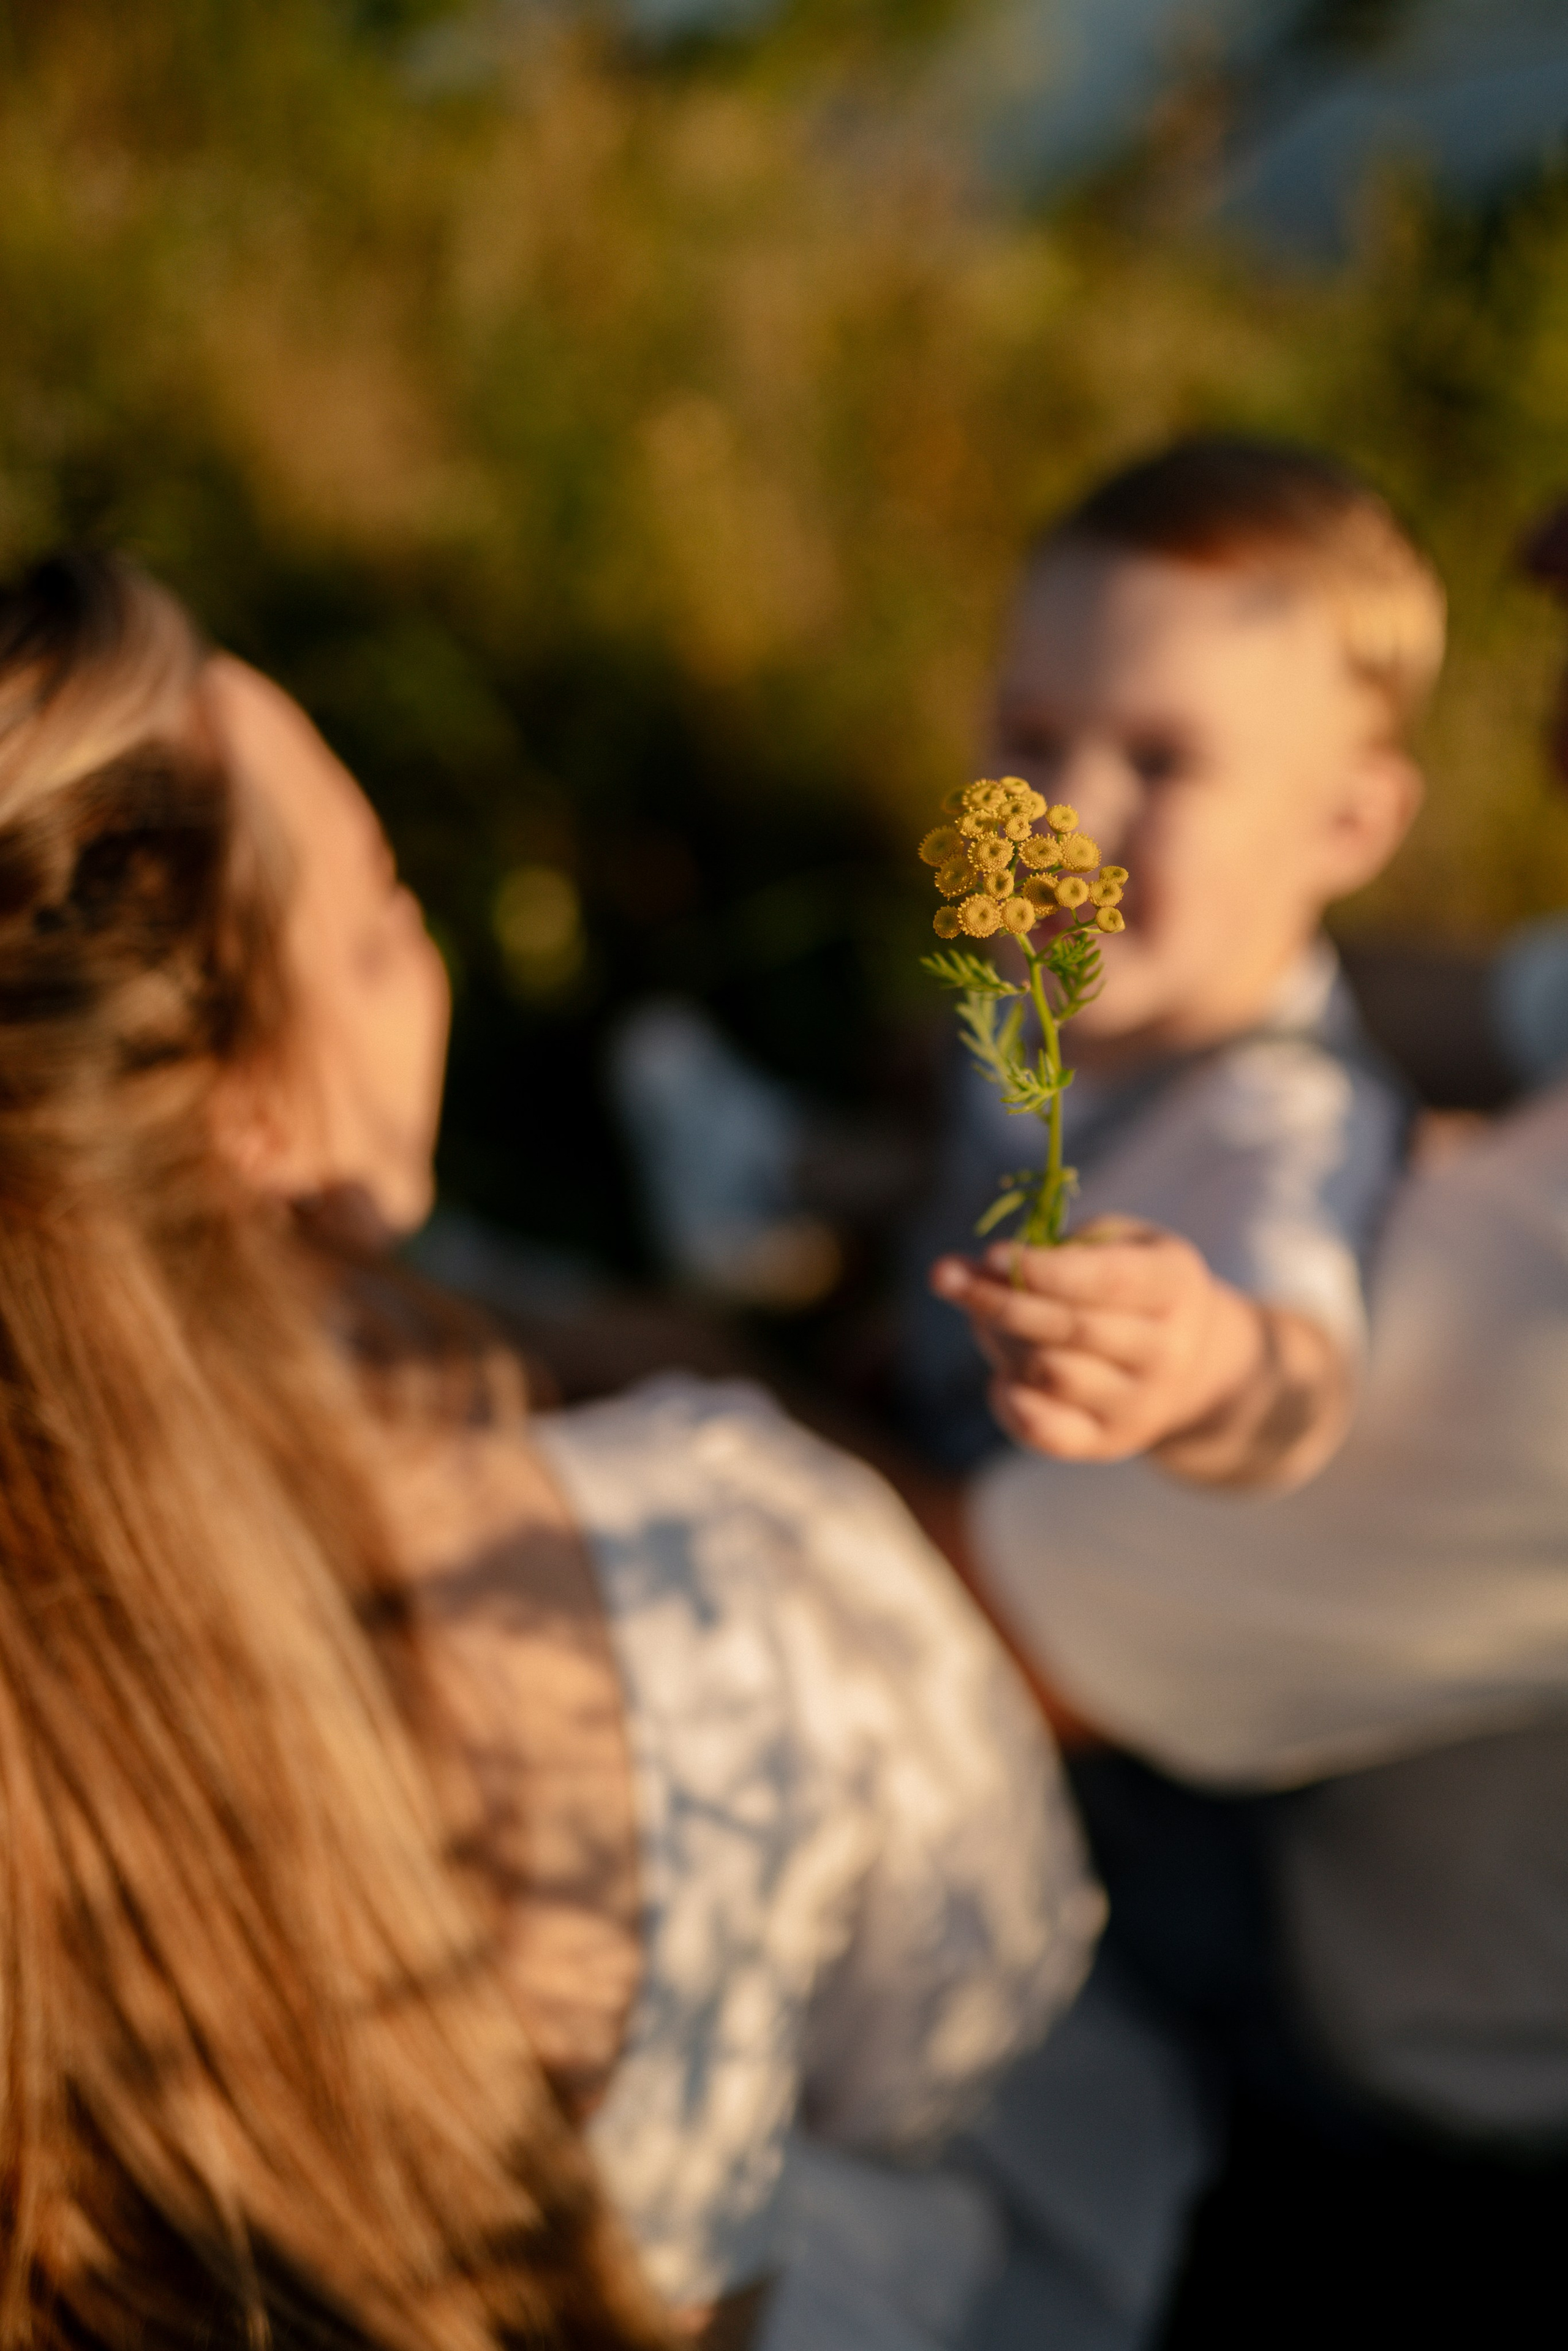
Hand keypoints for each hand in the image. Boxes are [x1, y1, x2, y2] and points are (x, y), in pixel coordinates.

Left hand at [930, 1217, 1268, 1464]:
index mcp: (1174, 1284)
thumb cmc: (1133, 1285)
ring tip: (984, 1319)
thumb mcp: (1112, 1244)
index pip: (1107, 1281)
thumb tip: (964, 1269)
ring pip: (1052, 1375)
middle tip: (946, 1276)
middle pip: (1072, 1330)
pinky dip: (1010, 1401)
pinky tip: (1000, 1377)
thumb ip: (1050, 1248)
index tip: (989, 1252)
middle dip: (1000, 1302)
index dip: (1043, 1269)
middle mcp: (1168, 1351)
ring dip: (1002, 1342)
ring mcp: (1141, 1404)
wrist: (1193, 1362)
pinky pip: (1047, 1431)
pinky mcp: (1109, 1443)